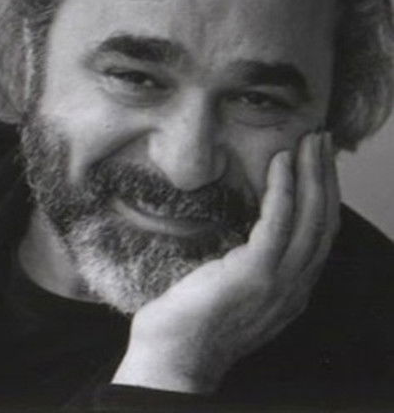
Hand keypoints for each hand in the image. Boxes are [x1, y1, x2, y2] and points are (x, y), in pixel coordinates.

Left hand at [112, 132, 339, 393]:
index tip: (318, 159)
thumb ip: (255, 260)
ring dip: (312, 173)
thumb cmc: (195, 317)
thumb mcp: (237, 286)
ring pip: (309, 218)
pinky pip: (277, 223)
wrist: (171, 357)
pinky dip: (283, 188)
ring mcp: (278, 283)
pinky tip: (280, 162)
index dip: (325, 192)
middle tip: (320, 138)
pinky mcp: (254, 275)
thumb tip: (250, 225)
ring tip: (308, 141)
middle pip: (324, 221)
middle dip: (326, 175)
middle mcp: (296, 287)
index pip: (321, 232)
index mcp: (293, 288)